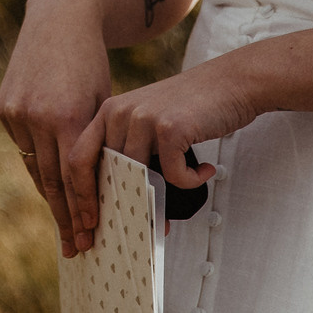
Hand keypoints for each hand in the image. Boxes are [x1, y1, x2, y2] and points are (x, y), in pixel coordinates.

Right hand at [0, 0, 115, 256]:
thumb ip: (94, 142)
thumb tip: (97, 189)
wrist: (61, 19)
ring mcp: (15, 112)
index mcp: (66, 116)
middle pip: (49, 180)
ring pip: (33, 166)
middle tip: (75, 246)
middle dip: (64, 215)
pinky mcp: (2, 107)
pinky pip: (22, 146)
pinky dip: (36, 165)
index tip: (89, 234)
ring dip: (49, 196)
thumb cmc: (92, 64)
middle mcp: (35, 116)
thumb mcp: (101, 101)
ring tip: (64, 224)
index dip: (81, 209)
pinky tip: (49, 186)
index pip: (73, 176)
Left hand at [66, 65, 249, 241]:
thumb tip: (126, 201)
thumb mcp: (151, 122)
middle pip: (105, 173)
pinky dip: (190, 181)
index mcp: (108, 112)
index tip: (87, 224)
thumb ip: (133, 152)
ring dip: (157, 199)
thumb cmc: (194, 108)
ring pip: (138, 177)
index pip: (79, 159)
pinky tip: (204, 171)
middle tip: (133, 230)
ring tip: (175, 205)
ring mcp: (143, 118)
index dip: (79, 196)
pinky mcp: (169, 127)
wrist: (233, 82)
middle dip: (116, 207)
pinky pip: (172, 175)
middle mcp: (119, 112)